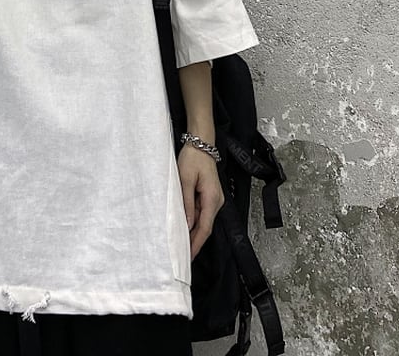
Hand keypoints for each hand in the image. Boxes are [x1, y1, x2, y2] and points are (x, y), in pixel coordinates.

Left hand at [177, 144, 224, 259]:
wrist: (201, 144)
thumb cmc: (192, 159)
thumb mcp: (185, 180)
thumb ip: (187, 202)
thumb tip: (187, 223)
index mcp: (212, 199)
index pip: (204, 228)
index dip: (196, 243)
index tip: (188, 255)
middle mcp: (217, 202)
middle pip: (205, 227)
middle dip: (195, 242)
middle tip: (182, 256)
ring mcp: (214, 199)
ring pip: (204, 221)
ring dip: (194, 233)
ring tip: (181, 245)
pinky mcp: (210, 196)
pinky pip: (202, 213)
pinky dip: (194, 222)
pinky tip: (186, 228)